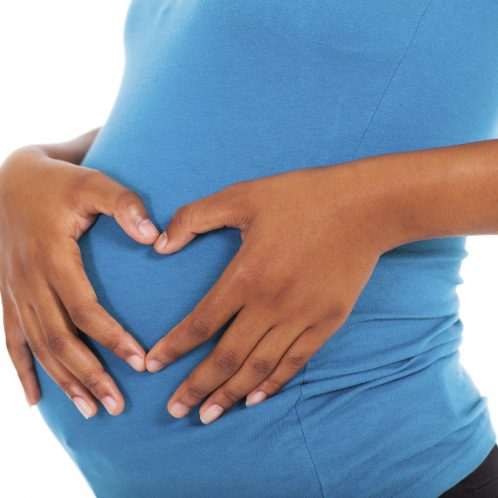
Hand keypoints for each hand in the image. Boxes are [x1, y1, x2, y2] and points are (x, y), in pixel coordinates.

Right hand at [0, 146, 159, 416]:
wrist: (8, 181)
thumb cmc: (58, 182)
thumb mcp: (92, 181)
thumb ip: (124, 204)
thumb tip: (155, 237)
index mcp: (52, 257)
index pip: (84, 310)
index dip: (112, 339)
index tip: (140, 362)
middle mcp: (29, 281)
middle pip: (59, 340)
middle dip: (89, 375)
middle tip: (118, 405)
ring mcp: (13, 291)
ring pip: (37, 348)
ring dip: (63, 382)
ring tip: (91, 410)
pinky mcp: (7, 296)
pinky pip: (10, 341)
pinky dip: (23, 372)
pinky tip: (35, 401)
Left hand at [146, 160, 397, 423]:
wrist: (364, 207)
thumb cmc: (301, 196)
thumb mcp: (241, 195)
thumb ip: (194, 217)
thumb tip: (160, 245)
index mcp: (245, 275)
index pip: (200, 323)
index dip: (173, 348)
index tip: (152, 366)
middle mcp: (270, 304)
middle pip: (226, 357)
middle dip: (196, 386)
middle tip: (175, 410)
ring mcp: (301, 317)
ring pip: (258, 367)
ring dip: (230, 394)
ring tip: (208, 415)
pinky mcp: (327, 322)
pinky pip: (294, 362)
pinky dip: (272, 383)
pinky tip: (255, 398)